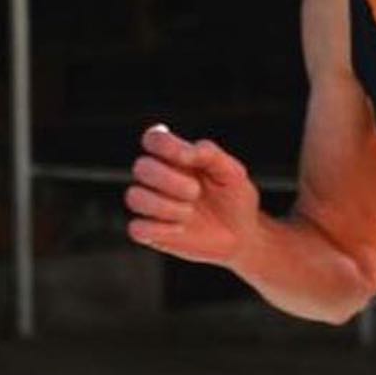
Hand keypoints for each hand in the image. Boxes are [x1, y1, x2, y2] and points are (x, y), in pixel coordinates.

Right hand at [124, 123, 261, 267]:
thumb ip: (210, 154)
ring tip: (189, 212)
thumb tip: (185, 150)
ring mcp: (152, 205)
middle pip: (141, 167)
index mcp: (175, 157)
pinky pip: (136, 228)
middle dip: (168, 179)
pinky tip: (181, 229)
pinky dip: (158, 229)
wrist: (241, 235)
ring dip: (163, 205)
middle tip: (195, 192)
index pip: (153, 139)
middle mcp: (158, 178)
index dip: (163, 144)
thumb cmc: (234, 198)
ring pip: (134, 197)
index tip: (186, 157)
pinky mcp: (151, 232)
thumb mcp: (232, 172)